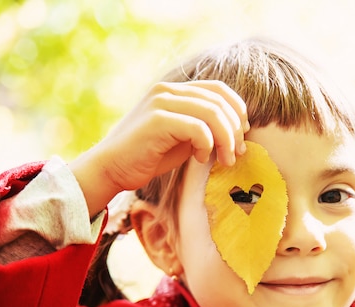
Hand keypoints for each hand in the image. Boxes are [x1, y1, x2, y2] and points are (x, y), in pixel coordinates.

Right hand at [70, 80, 248, 216]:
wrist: (112, 169)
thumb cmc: (149, 156)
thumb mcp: (184, 138)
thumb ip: (205, 128)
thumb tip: (238, 130)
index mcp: (175, 90)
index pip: (219, 88)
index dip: (237, 109)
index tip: (242, 135)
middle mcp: (167, 90)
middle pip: (219, 101)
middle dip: (235, 130)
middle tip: (237, 154)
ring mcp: (161, 102)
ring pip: (212, 112)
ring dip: (226, 139)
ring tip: (225, 160)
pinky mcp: (157, 119)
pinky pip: (198, 127)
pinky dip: (207, 145)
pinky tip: (200, 159)